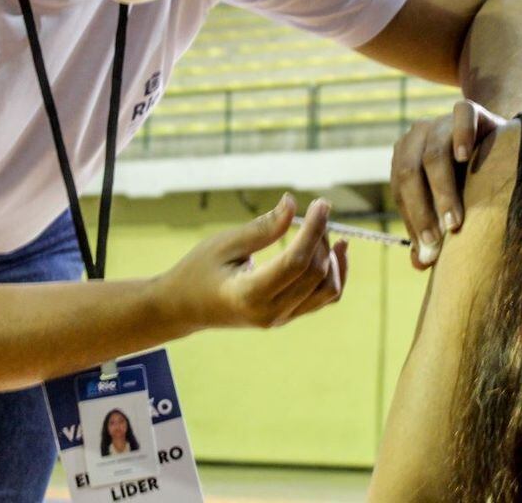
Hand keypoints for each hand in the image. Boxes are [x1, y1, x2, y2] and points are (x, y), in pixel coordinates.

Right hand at [154, 194, 348, 331]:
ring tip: (322, 228)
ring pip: (327, 289)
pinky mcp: (287, 316)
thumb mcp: (224, 243)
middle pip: (314, 273)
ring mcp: (281, 318)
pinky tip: (337, 250)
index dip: (313, 230)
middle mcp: (270, 313)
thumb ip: (262, 228)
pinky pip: (323, 298)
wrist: (184, 307)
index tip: (321, 203)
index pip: (296, 262)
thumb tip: (293, 204)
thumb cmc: (198, 270)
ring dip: (332, 256)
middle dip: (321, 237)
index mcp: (249, 295)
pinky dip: (335, 274)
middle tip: (315, 208)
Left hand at [390, 99, 501, 268]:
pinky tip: (464, 156)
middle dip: (422, 210)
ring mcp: (442, 120)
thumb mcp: (451, 206)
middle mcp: (418, 136)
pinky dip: (460, 135)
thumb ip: (433, 230)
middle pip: (409, 172)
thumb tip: (419, 265)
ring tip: (454, 220)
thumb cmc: (472, 181)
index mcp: (406, 157)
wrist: (505, 143)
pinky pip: (461, 115)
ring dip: (442, 189)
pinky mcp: (470, 110)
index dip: (413, 221)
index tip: (429, 252)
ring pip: (433, 151)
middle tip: (440, 240)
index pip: (401, 190)